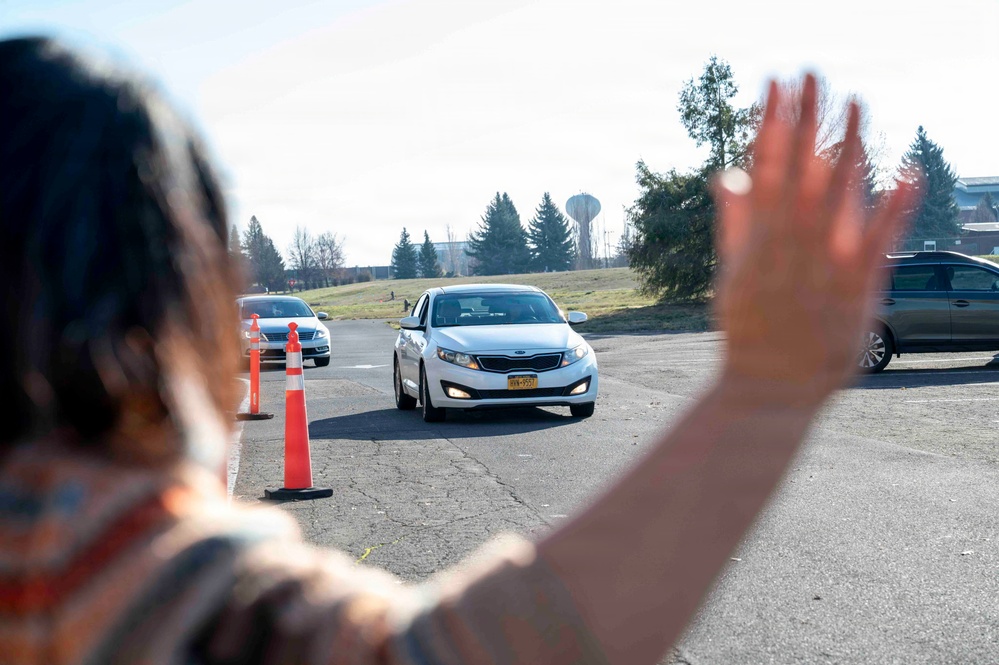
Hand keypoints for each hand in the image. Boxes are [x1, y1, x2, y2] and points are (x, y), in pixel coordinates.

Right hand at [712, 75, 918, 406]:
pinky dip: (894, 207)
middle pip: (798, 169)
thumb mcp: (731, 272)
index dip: (770, 122)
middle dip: (805, 119)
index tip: (775, 84)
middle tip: (811, 74)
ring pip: (837, 194)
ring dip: (847, 145)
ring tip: (855, 103)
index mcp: (757, 237)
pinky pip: (879, 241)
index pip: (762, 167)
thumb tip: (727, 175)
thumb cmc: (751, 328)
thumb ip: (735, 221)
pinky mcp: (857, 288)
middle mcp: (789, 244)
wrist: (770, 384)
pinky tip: (908, 172)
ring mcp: (823, 265)